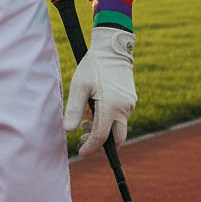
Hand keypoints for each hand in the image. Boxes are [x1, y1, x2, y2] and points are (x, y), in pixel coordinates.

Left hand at [63, 27, 136, 154]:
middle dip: (101, 143)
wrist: (113, 49)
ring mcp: (130, 104)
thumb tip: (69, 130)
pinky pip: (120, 115)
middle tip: (83, 138)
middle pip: (116, 138)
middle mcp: (124, 109)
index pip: (101, 137)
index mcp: (111, 107)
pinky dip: (108, 117)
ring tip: (85, 117)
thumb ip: (74, 109)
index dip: (91, 147)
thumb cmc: (93, 66)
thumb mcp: (79, 86)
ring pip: (117, 125)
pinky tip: (95, 107)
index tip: (81, 152)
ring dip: (102, 127)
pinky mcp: (131, 99)